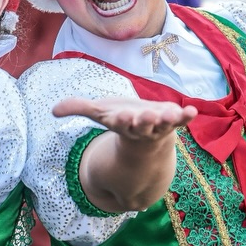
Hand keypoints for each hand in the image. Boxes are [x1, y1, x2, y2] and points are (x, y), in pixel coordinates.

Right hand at [53, 97, 197, 142]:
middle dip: (144, 121)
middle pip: (143, 125)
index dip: (124, 120)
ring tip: (173, 112)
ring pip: (164, 124)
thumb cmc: (121, 120)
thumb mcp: (100, 113)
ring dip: (168, 119)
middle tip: (144, 116)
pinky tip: (192, 111)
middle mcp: (142, 127)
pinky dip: (187, 117)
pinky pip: (181, 120)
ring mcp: (160, 125)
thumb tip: (52, 110)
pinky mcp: (173, 121)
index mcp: (124, 124)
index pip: (123, 124)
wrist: (147, 137)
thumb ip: (79, 108)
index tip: (123, 117)